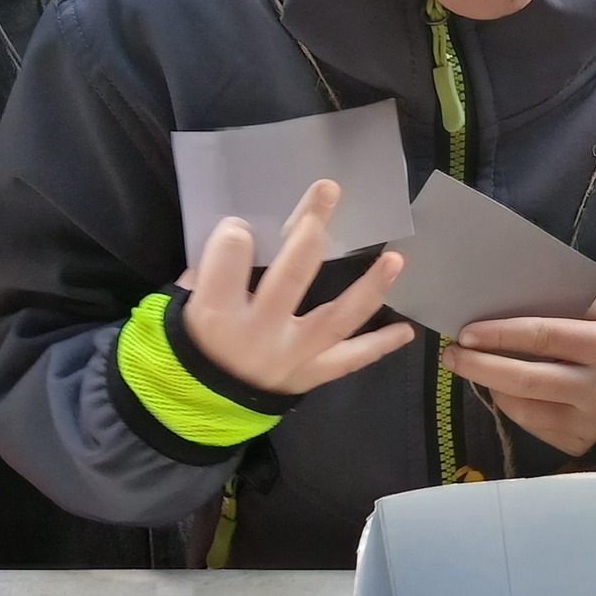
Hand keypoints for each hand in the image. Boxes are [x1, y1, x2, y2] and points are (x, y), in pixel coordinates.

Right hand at [180, 179, 412, 395]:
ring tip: (396, 260)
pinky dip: (380, 345)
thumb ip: (212, 274)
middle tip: (330, 191)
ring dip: (368, 288)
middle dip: (310, 230)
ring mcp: (291, 356)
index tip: (241, 225)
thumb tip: (245, 234)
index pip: (230, 258)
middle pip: (290, 275)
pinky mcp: (311, 375)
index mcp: (217, 312)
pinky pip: (350, 360)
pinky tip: (407, 330)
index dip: (236, 235)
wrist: (204, 404)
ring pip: (336, 319)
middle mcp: (258, 334)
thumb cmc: (198, 341)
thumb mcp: (187, 305)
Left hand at [446, 291, 595, 457]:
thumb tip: (518, 305)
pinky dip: (513, 406)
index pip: (541, 338)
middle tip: (452, 355)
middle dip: (480, 365)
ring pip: (524, 408)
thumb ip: (576, 307)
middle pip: (525, 379)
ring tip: (471, 369)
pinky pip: (535, 426)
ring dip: (491, 387)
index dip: (500, 335)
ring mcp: (589, 423)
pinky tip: (502, 391)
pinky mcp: (582, 444)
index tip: (466, 332)